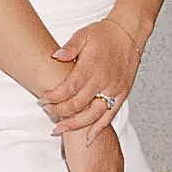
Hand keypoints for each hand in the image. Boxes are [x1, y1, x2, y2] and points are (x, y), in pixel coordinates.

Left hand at [40, 10, 145, 141]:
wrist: (129, 34)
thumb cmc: (104, 34)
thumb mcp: (83, 35)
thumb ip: (69, 48)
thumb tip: (55, 56)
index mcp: (91, 66)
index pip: (69, 88)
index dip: (53, 97)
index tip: (42, 99)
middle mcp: (103, 80)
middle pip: (78, 104)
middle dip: (59, 112)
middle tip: (47, 112)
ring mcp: (113, 89)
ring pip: (93, 115)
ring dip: (75, 125)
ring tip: (59, 129)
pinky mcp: (122, 95)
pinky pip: (110, 116)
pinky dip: (99, 129)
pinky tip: (88, 138)